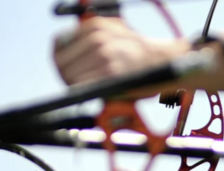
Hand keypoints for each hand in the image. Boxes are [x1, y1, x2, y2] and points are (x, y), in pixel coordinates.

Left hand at [53, 17, 188, 88]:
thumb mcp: (113, 31)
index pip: (59, 43)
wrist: (164, 61)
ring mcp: (103, 55)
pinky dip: (85, 92)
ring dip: (77, 86)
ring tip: (91, 87)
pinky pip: (83, 87)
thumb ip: (89, 37)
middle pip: (61, 62)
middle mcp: (97, 38)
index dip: (60, 58)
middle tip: (78, 82)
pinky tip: (95, 91)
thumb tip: (63, 47)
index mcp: (95, 25)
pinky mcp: (110, 73)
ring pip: (70, 77)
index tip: (66, 67)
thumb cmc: (138, 52)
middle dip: (66, 75)